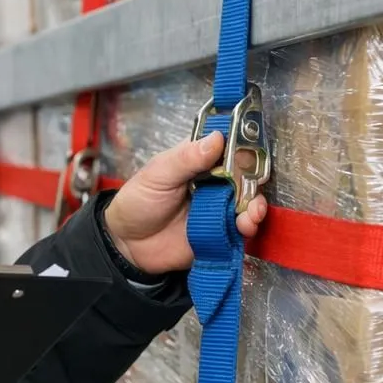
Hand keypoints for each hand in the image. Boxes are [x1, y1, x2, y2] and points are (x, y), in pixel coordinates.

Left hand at [102, 131, 268, 275]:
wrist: (128, 245)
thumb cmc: (138, 202)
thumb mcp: (158, 174)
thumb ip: (186, 159)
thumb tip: (217, 138)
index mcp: (197, 161)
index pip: (226, 147)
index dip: (241, 146)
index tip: (251, 148)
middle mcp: (213, 182)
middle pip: (243, 175)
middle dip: (253, 178)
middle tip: (254, 182)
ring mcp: (218, 207)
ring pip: (247, 201)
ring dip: (254, 204)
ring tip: (251, 210)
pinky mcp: (220, 232)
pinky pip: (241, 228)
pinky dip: (249, 225)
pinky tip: (246, 224)